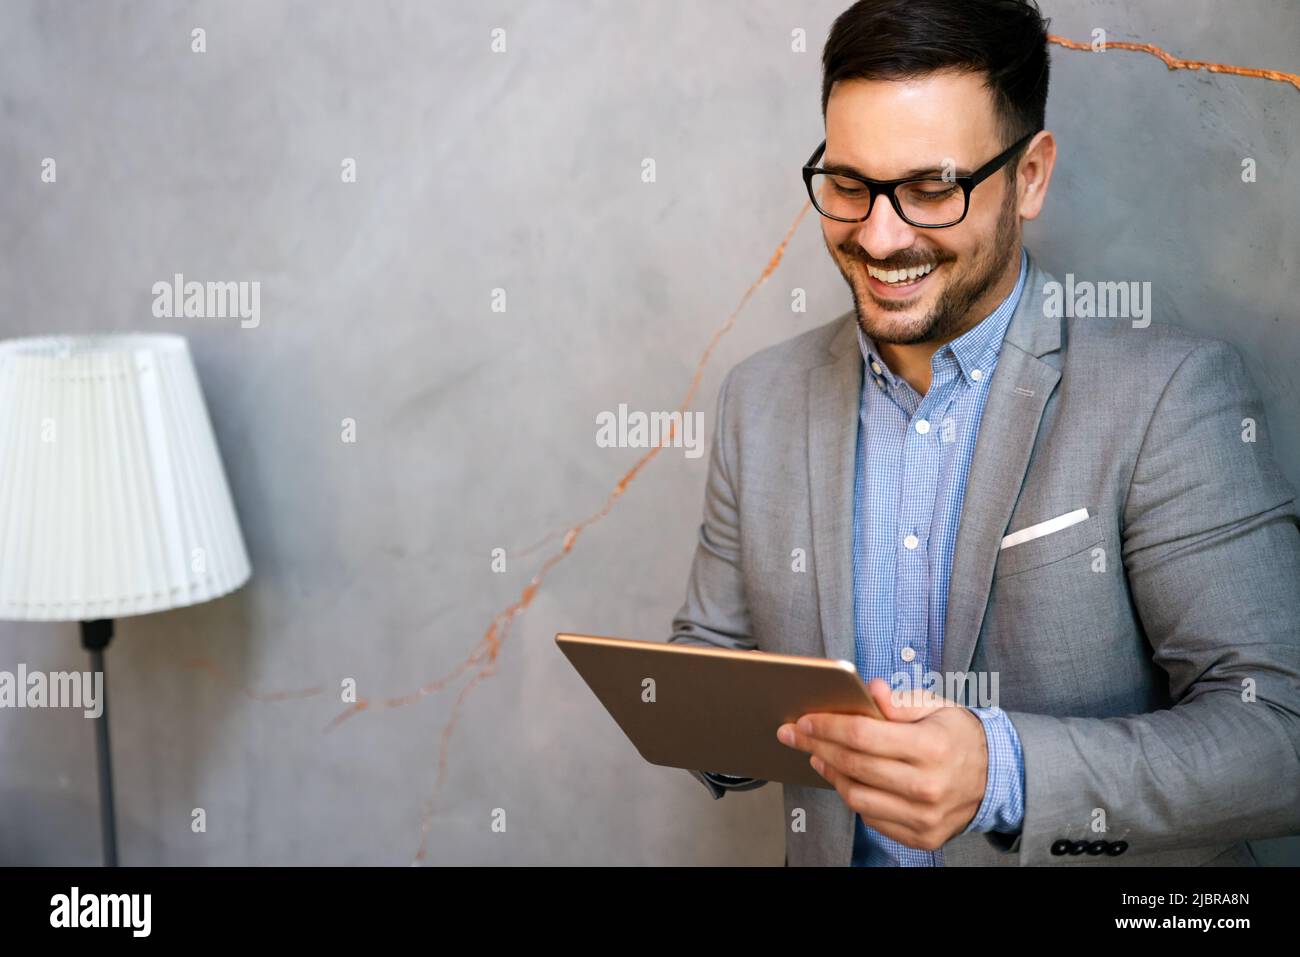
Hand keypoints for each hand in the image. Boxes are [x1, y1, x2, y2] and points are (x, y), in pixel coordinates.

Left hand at [776, 677, 987, 850]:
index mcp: (931, 748)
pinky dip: (853, 796)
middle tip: (795, 734)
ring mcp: (924, 817)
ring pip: (856, 797)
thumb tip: (871, 690)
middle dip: (816, 746)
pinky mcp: (921, 837)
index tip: (805, 719)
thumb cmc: (958, 737)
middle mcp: (927, 787)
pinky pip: (872, 818)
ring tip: (818, 754)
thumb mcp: (938, 707)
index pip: (863, 735)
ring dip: (830, 773)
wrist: (996, 779)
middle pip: (854, 765)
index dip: (828, 726)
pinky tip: (844, 776)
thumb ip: (901, 700)